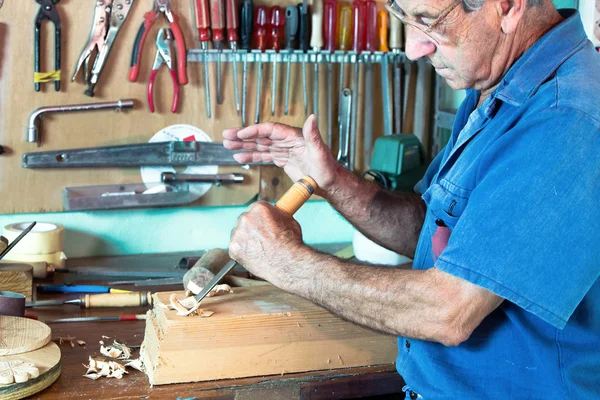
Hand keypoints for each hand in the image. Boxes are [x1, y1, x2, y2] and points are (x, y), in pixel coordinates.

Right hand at [223, 115, 339, 194]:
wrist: (329, 182)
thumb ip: (313, 135)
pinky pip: (264, 156)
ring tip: (227, 145)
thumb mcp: (320, 152)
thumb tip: (312, 117)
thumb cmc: (327, 168)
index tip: (242, 133)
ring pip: (260, 145)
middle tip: (226, 135)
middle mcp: (287, 140)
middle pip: (261, 136)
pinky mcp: (282, 159)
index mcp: (294, 136)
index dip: (255, 131)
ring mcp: (284, 150)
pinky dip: (251, 155)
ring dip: (243, 145)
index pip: (270, 130)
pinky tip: (239, 156)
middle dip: (243, 135)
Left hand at [229, 201, 304, 288]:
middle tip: (261, 237)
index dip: (260, 217)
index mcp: (259, 209)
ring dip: (246, 239)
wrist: (287, 263)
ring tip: (260, 248)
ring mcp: (238, 234)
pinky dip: (242, 251)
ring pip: (239, 234)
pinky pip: (235, 247)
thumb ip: (276, 215)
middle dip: (251, 227)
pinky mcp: (233, 248)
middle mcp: (246, 218)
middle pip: (245, 220)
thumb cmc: (291, 243)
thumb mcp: (288, 220)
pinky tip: (254, 255)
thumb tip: (274, 215)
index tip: (262, 223)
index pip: (254, 208)